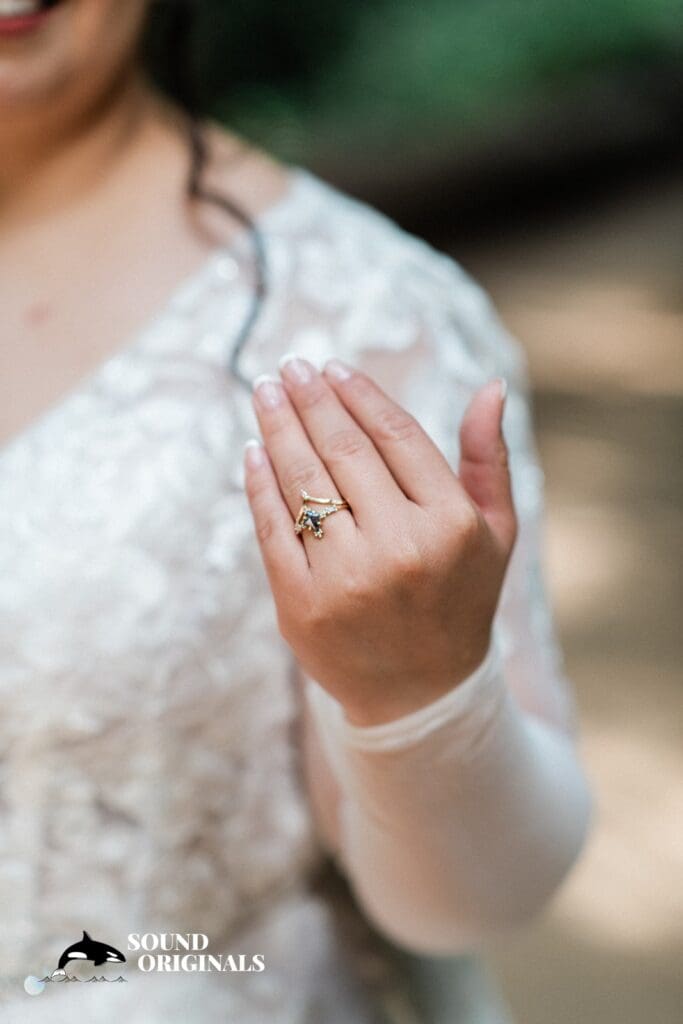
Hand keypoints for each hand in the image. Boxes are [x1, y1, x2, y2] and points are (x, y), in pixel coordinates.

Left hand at [244, 355, 516, 726]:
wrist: (422, 694)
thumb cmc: (460, 599)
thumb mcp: (495, 531)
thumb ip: (487, 458)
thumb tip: (490, 387)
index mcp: (449, 524)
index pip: (395, 437)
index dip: (358, 396)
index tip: (332, 368)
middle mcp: (399, 548)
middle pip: (343, 452)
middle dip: (310, 401)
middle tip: (289, 368)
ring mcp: (346, 580)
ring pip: (302, 483)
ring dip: (277, 429)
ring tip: (264, 393)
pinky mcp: (302, 606)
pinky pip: (271, 530)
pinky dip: (258, 486)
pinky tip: (253, 453)